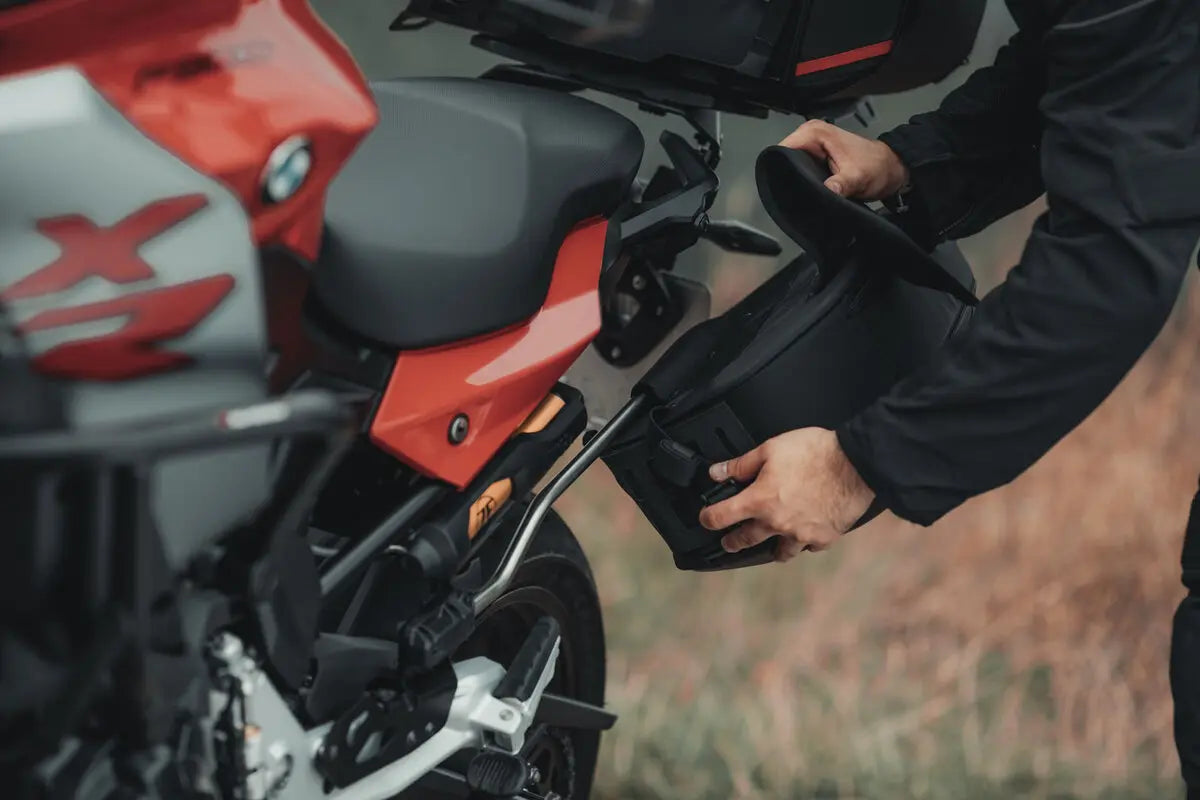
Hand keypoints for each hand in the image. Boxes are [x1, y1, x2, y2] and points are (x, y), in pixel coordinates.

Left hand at [698, 428, 875, 562]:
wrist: (857, 464)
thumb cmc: (816, 453)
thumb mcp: (771, 448)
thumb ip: (741, 464)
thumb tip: (717, 472)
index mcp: (760, 501)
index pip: (721, 517)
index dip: (708, 518)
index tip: (705, 518)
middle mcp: (777, 523)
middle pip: (745, 541)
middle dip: (733, 541)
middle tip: (729, 542)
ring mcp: (801, 534)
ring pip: (779, 552)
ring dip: (770, 548)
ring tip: (769, 545)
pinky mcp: (824, 538)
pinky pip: (808, 547)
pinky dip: (803, 542)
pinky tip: (803, 535)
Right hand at [779, 120, 909, 200]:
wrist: (891, 169)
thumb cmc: (877, 167)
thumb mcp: (858, 178)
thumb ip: (840, 185)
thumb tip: (825, 193)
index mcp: (816, 132)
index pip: (782, 148)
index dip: (780, 168)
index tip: (784, 186)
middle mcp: (811, 135)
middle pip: (783, 157)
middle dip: (787, 176)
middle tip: (798, 193)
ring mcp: (812, 145)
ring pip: (790, 164)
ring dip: (795, 179)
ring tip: (805, 191)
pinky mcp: (815, 156)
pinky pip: (799, 167)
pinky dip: (802, 179)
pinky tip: (808, 189)